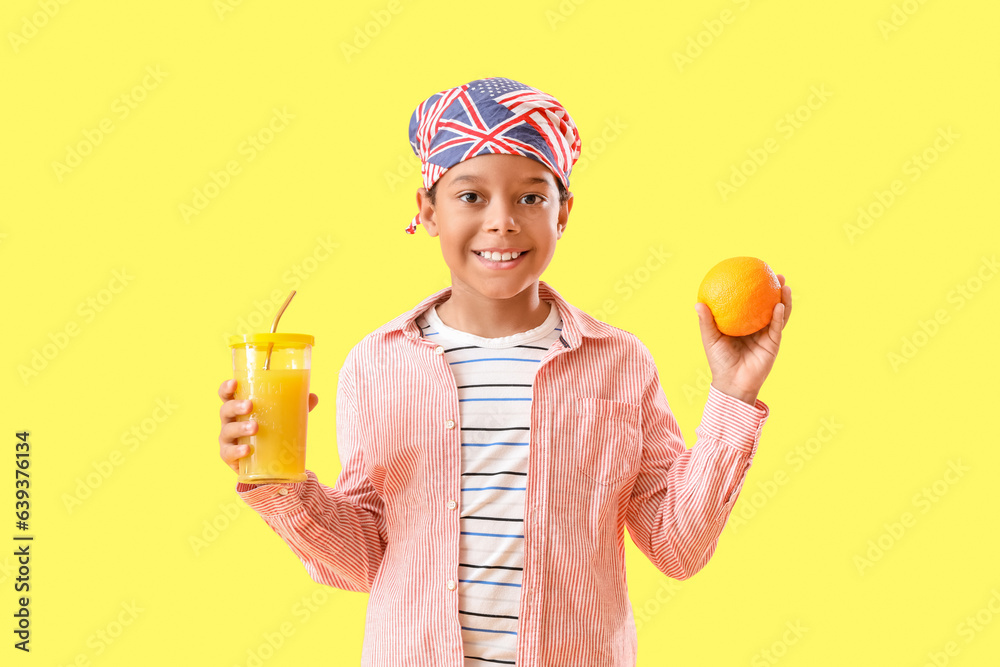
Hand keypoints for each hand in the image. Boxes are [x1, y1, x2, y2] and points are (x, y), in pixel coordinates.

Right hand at [217, 378, 318, 473]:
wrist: (262, 464)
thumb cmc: (268, 432)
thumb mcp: (280, 418)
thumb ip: (295, 407)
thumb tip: (313, 397)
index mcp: (238, 408)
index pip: (226, 395)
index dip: (227, 388)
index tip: (234, 383)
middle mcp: (229, 422)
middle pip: (225, 410)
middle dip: (236, 406)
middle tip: (250, 406)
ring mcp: (227, 440)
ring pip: (228, 431)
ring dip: (240, 428)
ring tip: (255, 428)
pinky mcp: (229, 457)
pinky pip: (229, 453)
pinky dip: (237, 451)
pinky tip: (247, 450)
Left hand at [694, 274, 791, 404]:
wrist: (732, 383)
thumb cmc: (719, 361)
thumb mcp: (710, 339)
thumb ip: (706, 322)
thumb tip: (698, 303)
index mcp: (743, 324)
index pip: (750, 303)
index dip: (754, 290)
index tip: (754, 273)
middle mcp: (757, 327)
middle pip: (768, 305)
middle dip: (774, 289)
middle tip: (775, 274)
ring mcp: (767, 335)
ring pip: (779, 314)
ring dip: (784, 299)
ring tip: (784, 285)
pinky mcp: (773, 345)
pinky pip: (778, 328)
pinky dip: (780, 316)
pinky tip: (780, 305)